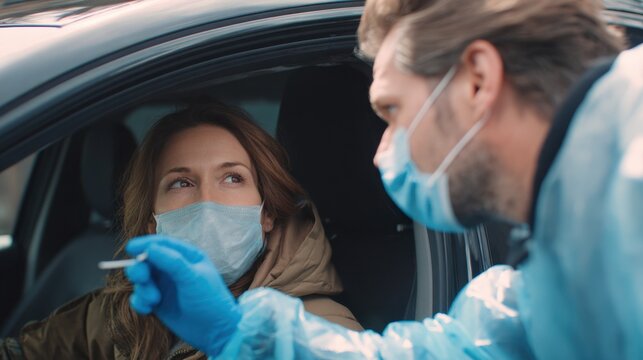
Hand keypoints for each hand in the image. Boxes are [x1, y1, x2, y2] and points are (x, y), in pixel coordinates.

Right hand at [124, 235, 240, 355]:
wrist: (214, 332)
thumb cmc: (210, 301)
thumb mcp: (193, 278)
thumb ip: (172, 261)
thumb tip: (150, 248)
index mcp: (186, 256)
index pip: (162, 244)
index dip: (145, 244)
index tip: (131, 248)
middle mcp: (173, 269)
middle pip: (146, 261)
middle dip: (140, 269)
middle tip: (142, 278)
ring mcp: (165, 286)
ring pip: (141, 280)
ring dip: (142, 289)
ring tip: (155, 300)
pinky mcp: (158, 303)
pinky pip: (139, 298)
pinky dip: (140, 302)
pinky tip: (149, 310)